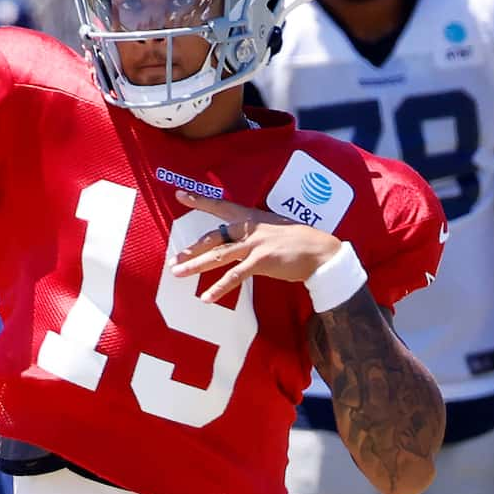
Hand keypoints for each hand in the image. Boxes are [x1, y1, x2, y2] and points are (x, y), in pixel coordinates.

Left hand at [168, 190, 343, 300]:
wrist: (320, 252)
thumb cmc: (298, 242)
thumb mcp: (273, 230)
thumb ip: (252, 234)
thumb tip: (236, 243)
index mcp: (252, 218)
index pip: (221, 207)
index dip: (200, 201)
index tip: (180, 196)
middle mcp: (250, 228)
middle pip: (213, 236)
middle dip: (191, 248)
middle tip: (173, 258)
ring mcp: (255, 244)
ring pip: (218, 255)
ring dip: (195, 265)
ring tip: (178, 273)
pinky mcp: (261, 261)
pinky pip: (234, 276)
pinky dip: (219, 288)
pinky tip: (206, 297)